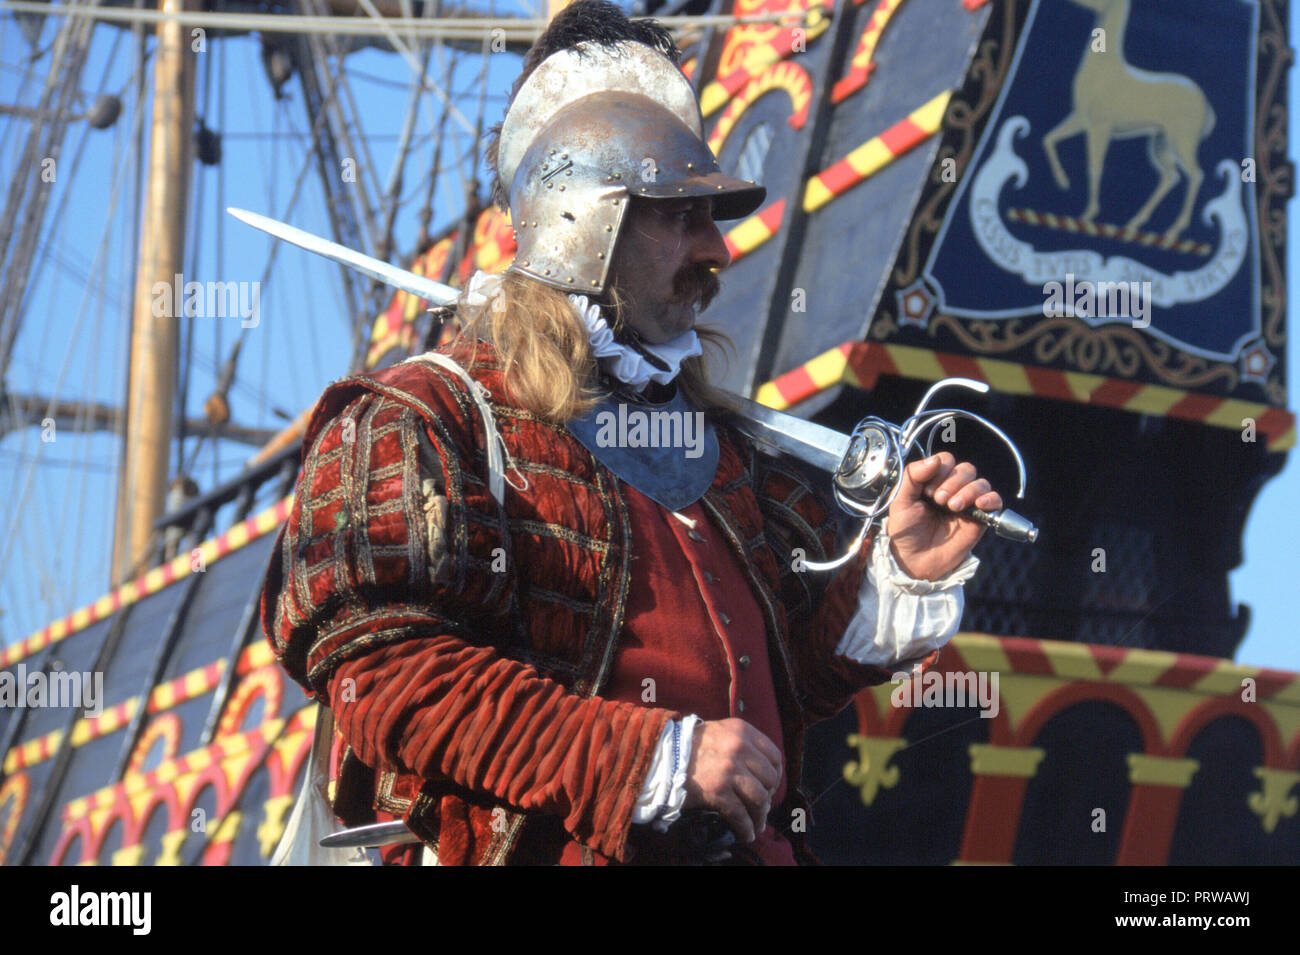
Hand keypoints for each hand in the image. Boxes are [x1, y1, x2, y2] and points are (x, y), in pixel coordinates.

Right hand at [683, 718, 781, 842]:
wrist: (663, 756)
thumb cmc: (691, 745)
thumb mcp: (721, 731)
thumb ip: (742, 742)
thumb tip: (762, 769)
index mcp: (742, 731)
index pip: (774, 755)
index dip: (776, 774)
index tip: (770, 785)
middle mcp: (739, 747)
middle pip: (769, 778)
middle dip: (768, 796)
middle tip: (761, 806)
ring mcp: (729, 769)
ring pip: (759, 798)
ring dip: (760, 815)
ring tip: (757, 823)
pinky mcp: (718, 790)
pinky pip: (741, 814)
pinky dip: (746, 828)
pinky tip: (747, 834)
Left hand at [887, 452, 1001, 580]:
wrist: (914, 560)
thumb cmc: (906, 531)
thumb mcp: (900, 501)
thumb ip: (912, 476)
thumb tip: (934, 460)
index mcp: (933, 481)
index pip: (946, 460)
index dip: (940, 470)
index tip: (927, 490)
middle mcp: (952, 489)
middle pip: (965, 469)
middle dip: (953, 482)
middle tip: (939, 500)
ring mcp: (967, 503)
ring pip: (980, 483)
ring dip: (967, 491)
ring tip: (952, 507)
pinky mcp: (979, 518)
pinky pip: (995, 500)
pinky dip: (990, 499)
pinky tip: (978, 505)